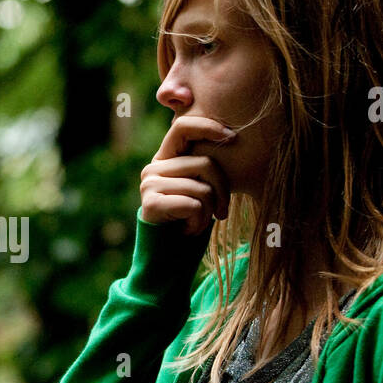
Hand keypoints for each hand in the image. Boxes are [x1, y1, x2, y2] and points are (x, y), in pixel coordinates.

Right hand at [139, 114, 234, 235]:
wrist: (167, 255)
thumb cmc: (189, 219)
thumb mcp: (198, 187)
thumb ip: (204, 167)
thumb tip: (233, 138)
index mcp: (165, 159)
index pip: (183, 126)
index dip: (208, 126)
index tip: (233, 137)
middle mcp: (153, 167)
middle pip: (206, 163)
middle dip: (223, 191)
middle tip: (221, 212)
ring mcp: (149, 184)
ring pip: (202, 188)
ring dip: (209, 212)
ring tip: (197, 223)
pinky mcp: (151, 203)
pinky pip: (193, 205)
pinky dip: (199, 222)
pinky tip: (188, 230)